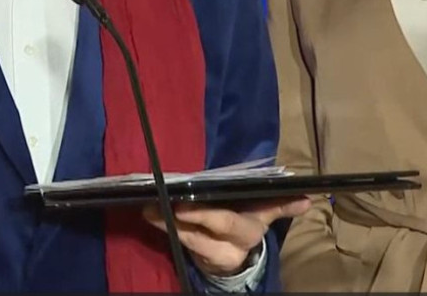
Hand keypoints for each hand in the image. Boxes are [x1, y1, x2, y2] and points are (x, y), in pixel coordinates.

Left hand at [143, 197, 310, 276]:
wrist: (235, 256)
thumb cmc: (245, 223)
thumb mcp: (262, 216)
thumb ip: (279, 205)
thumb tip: (307, 198)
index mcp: (245, 233)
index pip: (225, 224)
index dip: (204, 217)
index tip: (182, 207)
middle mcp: (226, 246)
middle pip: (199, 235)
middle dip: (179, 221)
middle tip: (159, 205)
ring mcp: (206, 253)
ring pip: (184, 239)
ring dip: (164, 224)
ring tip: (148, 207)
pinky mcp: (190, 253)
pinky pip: (174, 240)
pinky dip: (161, 226)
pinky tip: (148, 212)